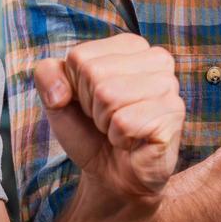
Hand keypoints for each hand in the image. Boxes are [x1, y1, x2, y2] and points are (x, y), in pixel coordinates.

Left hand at [33, 34, 184, 203]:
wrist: (113, 175)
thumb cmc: (91, 132)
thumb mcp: (59, 100)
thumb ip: (47, 76)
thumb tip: (60, 90)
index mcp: (130, 46)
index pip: (80, 57)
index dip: (76, 88)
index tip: (93, 103)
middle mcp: (156, 59)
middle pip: (94, 74)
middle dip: (91, 107)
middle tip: (108, 120)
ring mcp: (169, 86)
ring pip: (109, 96)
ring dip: (106, 123)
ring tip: (120, 129)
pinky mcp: (173, 114)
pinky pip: (124, 122)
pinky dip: (120, 138)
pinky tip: (133, 141)